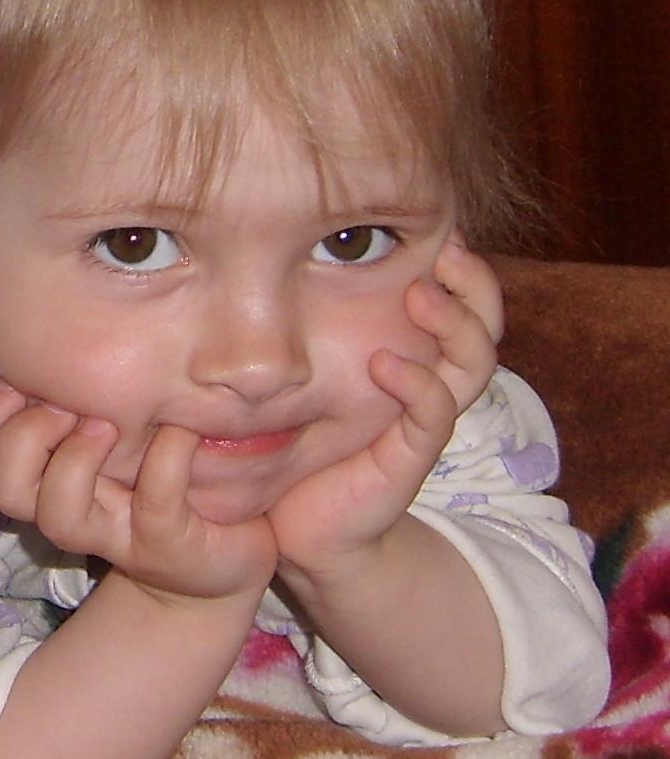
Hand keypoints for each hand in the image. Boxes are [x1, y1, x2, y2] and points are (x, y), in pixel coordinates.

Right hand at [0, 387, 276, 602]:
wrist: (221, 559)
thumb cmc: (165, 480)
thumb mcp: (121, 430)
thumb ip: (87, 391)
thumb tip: (64, 316)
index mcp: (51, 476)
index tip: (24, 378)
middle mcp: (75, 510)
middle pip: (2, 487)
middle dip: (22, 436)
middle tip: (66, 404)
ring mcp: (118, 533)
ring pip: (57, 514)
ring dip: (74, 460)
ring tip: (108, 424)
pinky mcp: (167, 545)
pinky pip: (155, 503)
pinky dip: (167, 460)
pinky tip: (182, 431)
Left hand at [268, 240, 500, 578]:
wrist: (306, 529)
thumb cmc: (306, 442)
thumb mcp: (309, 374)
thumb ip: (307, 324)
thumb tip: (273, 255)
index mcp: (416, 359)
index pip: (461, 303)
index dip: (460, 267)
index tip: (438, 229)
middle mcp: (431, 385)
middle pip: (485, 327)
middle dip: (475, 284)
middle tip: (448, 250)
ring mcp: (424, 422)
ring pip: (472, 365)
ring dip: (453, 324)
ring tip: (421, 293)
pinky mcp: (409, 457)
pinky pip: (433, 415)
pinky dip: (417, 384)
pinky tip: (386, 363)